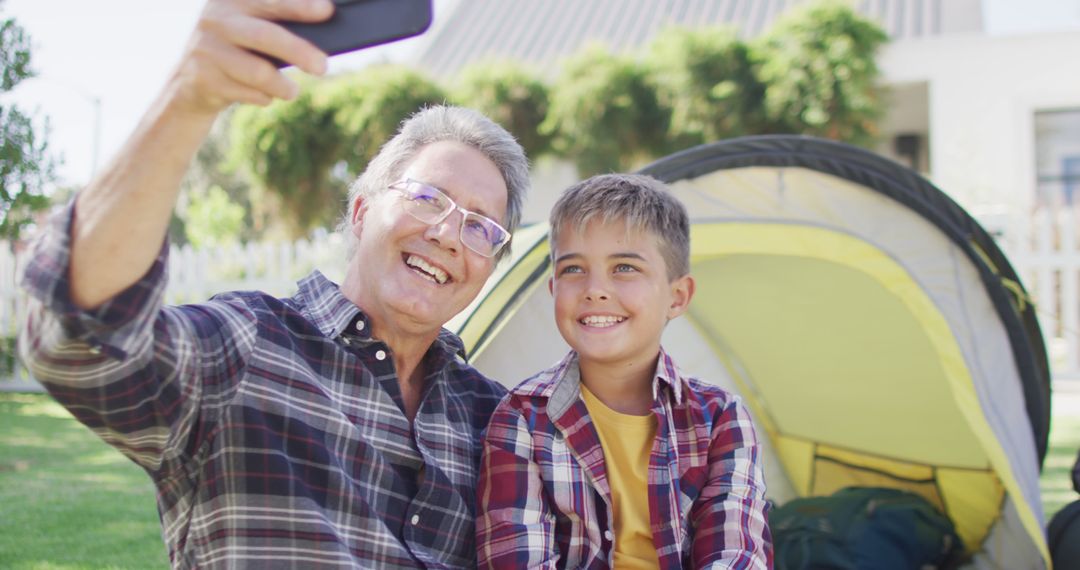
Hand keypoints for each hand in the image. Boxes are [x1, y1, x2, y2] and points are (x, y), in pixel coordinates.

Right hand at [170, 0, 333, 115]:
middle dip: (298, 51)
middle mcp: (216, 19)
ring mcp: (206, 48)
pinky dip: (263, 97)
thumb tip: (325, 25)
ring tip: (292, 91)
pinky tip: (264, 96)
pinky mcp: (201, 77)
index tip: (327, 10)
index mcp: (232, 0)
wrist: (189, 81)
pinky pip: (246, 93)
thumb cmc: (237, 49)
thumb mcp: (249, 27)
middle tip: (323, 67)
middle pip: (264, 35)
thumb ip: (277, 23)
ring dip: (282, 86)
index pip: (271, 1)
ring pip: (257, 72)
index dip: (299, 5)